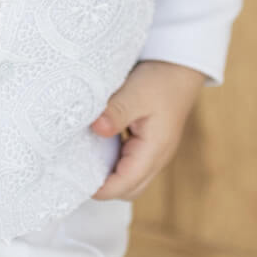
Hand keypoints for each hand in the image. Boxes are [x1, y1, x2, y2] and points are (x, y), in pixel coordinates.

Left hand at [88, 60, 207, 200]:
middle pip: (129, 189)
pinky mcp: (150, 142)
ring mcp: (155, 151)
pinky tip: (100, 145)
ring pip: (130, 178)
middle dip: (104, 188)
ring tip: (84, 160)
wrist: (181, 67)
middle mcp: (157, 157)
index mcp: (155, 150)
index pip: (126, 184)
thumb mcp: (136, 92)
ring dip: (110, 175)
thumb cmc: (161, 79)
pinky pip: (131, 162)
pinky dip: (114, 161)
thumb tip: (97, 128)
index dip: (101, 189)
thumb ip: (117, 112)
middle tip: (77, 174)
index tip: (75, 182)